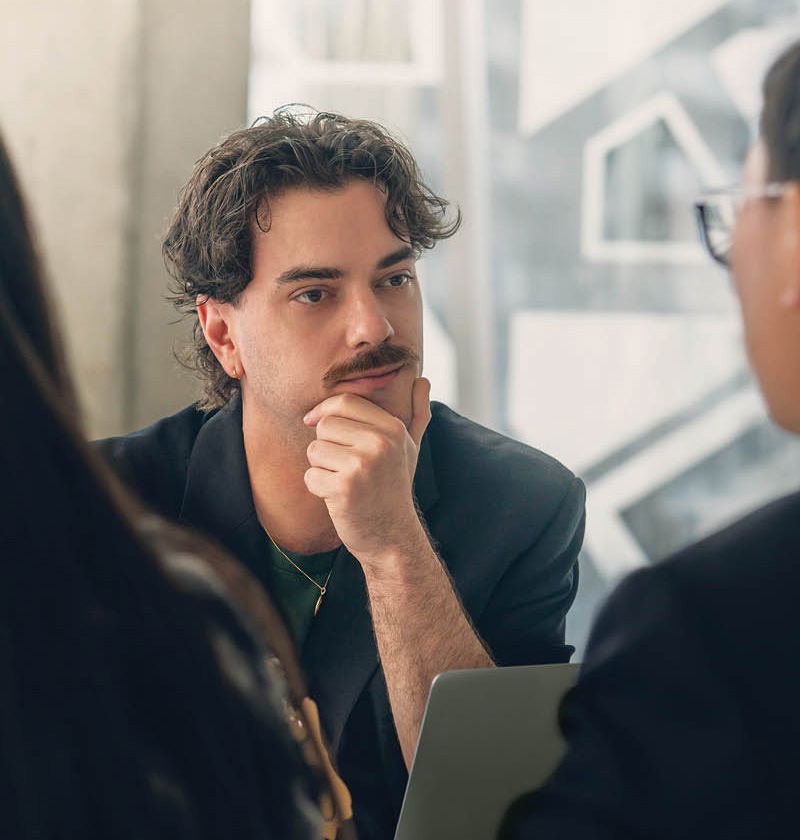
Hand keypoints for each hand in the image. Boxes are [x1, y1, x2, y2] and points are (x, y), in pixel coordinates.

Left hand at [302, 378, 430, 562]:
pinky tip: (339, 499)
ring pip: (314, 450)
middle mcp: (380, 443)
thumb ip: (417, 414)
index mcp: (392, 428)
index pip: (344, 403)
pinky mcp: (344, 489)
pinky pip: (310, 476)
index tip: (312, 421)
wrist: (393, 537)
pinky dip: (318, 490)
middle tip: (345, 467)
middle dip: (326, 446)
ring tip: (344, 482)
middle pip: (325, 425)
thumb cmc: (395, 488)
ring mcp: (363, 465)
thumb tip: (423, 381)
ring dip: (321, 469)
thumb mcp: (411, 449)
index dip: (323, 410)